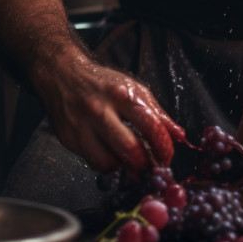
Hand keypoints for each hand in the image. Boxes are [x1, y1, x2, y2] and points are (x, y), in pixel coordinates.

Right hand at [44, 57, 183, 171]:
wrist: (64, 75)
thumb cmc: (103, 83)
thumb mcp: (134, 90)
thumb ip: (158, 114)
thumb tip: (178, 137)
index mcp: (121, 95)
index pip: (149, 126)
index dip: (163, 146)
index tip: (167, 156)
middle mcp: (99, 110)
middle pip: (129, 148)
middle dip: (144, 163)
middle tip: (149, 165)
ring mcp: (81, 126)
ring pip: (108, 162)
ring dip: (123, 166)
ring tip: (128, 159)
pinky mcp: (69, 139)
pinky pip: (92, 162)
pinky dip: (105, 162)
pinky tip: (109, 152)